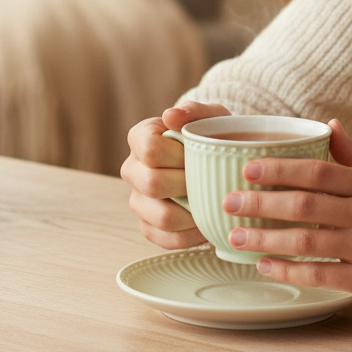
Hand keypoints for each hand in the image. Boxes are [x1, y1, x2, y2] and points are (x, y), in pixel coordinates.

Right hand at [121, 100, 229, 248]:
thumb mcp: (211, 116)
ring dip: (194, 212)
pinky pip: (168, 239)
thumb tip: (170, 116)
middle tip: (211, 178)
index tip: (199, 153)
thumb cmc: (213, 134)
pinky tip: (208, 221)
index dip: (178, 155)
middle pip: (153, 184)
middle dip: (188, 183)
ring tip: (213, 202)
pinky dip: (194, 234)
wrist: (219, 158)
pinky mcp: (149, 226)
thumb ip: (193, 111)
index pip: (150, 149)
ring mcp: (138, 200)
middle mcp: (132, 169)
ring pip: (161, 217)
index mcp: (140, 138)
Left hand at [224, 120, 351, 309]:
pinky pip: (320, 274)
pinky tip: (265, 265)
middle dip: (262, 202)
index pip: (319, 171)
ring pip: (307, 241)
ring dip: (267, 238)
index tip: (248, 167)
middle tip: (229, 201)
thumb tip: (329, 125)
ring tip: (236, 236)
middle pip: (306, 204)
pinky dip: (289, 270)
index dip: (280, 169)